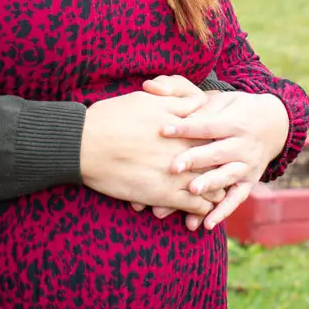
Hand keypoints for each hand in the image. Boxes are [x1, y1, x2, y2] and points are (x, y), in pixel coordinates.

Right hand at [80, 88, 224, 219]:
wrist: (85, 144)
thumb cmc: (111, 117)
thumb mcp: (146, 99)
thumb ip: (176, 101)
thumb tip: (196, 102)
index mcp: (183, 125)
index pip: (215, 133)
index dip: (218, 140)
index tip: (217, 144)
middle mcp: (185, 149)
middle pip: (218, 160)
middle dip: (221, 165)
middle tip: (223, 171)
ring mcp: (178, 173)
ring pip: (212, 185)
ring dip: (215, 189)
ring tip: (214, 192)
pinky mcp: (165, 195)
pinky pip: (196, 205)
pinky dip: (201, 208)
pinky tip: (199, 209)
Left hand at [145, 80, 288, 229]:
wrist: (274, 123)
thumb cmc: (232, 109)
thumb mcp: (215, 98)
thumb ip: (182, 95)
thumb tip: (149, 86)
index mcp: (232, 122)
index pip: (206, 124)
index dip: (185, 127)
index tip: (162, 130)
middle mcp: (242, 145)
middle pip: (217, 152)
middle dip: (195, 160)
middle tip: (173, 167)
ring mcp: (248, 165)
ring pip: (228, 176)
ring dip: (210, 185)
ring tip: (191, 192)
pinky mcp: (250, 182)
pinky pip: (237, 199)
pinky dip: (223, 212)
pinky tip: (206, 224)